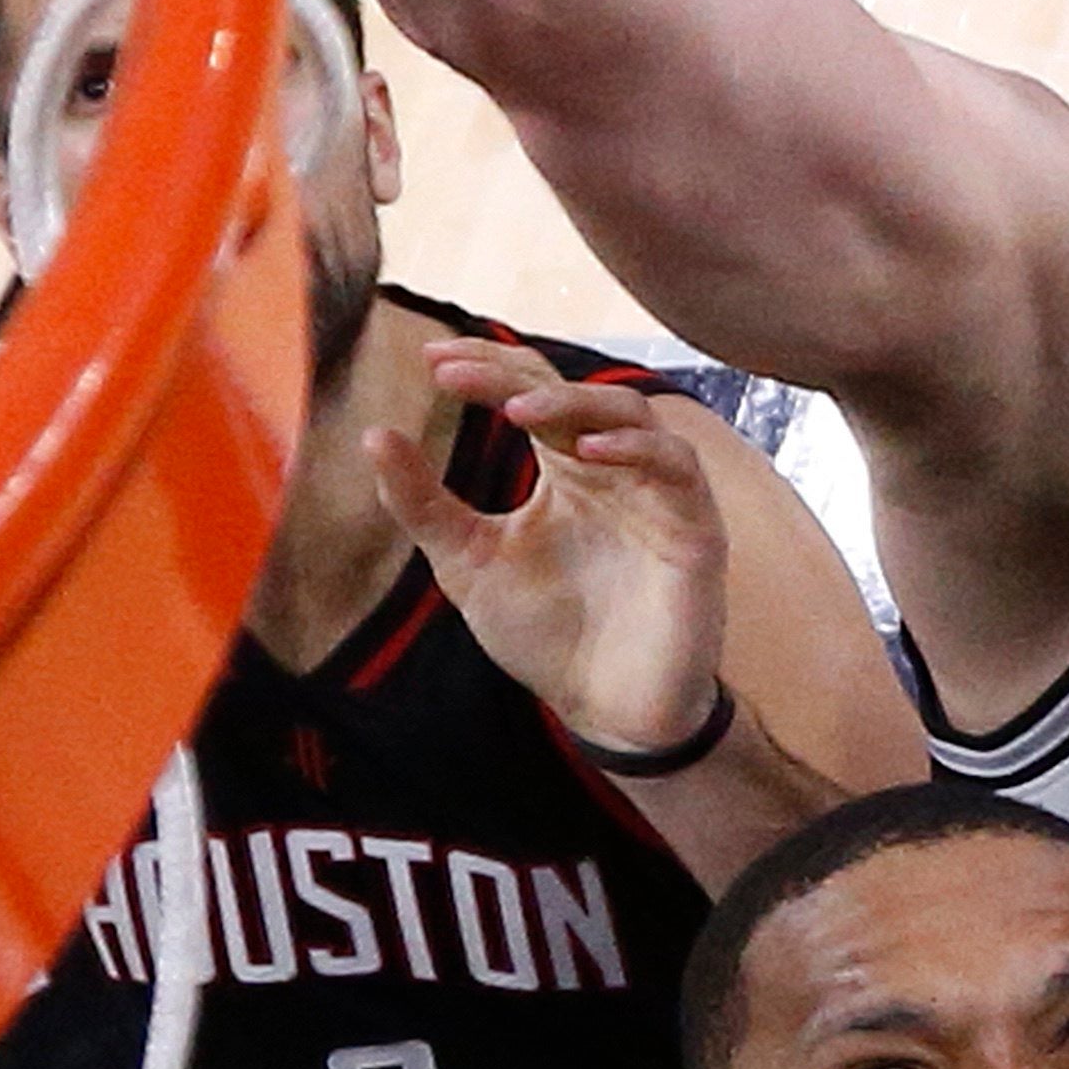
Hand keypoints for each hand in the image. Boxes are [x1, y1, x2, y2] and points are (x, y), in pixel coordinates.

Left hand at [371, 351, 723, 758]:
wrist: (605, 709)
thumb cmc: (547, 634)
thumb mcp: (469, 562)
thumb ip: (424, 503)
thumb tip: (374, 435)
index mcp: (565, 468)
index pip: (532, 392)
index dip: (488, 368)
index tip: (432, 359)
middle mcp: (614, 468)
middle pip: (574, 392)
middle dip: (515, 379)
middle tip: (457, 374)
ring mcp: (657, 494)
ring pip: (632, 414)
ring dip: (575, 403)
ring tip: (517, 411)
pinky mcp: (694, 529)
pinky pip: (677, 468)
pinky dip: (636, 450)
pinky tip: (587, 452)